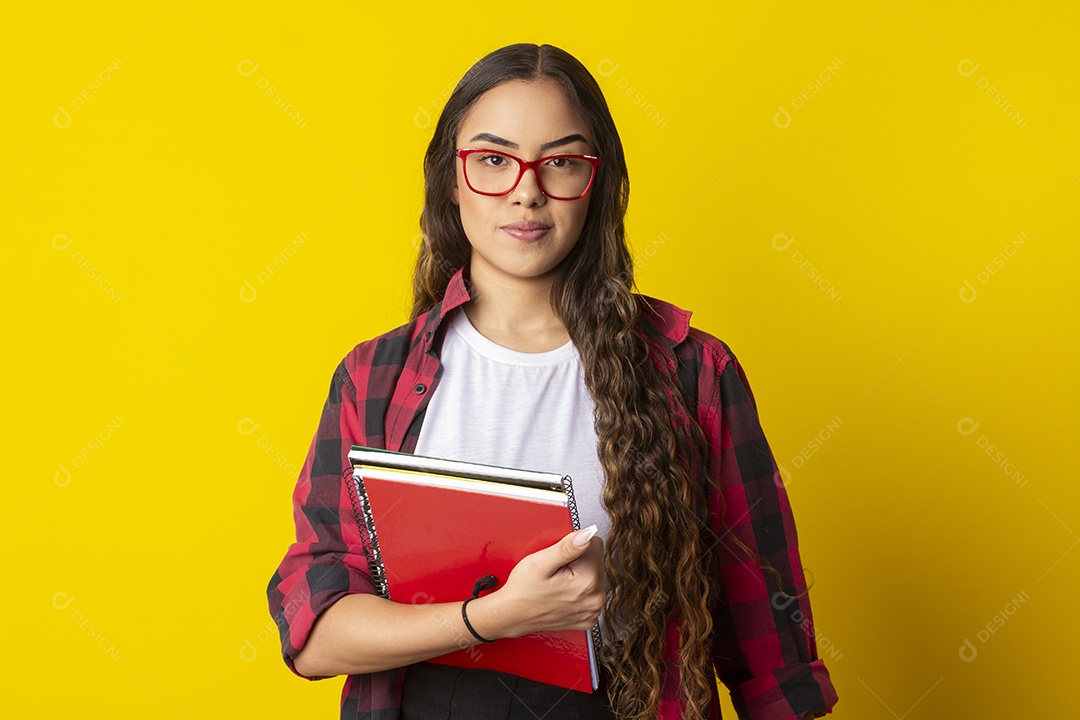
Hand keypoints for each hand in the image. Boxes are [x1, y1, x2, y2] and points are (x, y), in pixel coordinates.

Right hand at [472, 526, 604, 638]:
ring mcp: (593, 610)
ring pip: (595, 575)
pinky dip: (578, 591)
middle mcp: (596, 598)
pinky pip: (591, 592)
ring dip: (579, 575)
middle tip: (556, 572)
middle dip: (578, 561)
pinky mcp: (588, 618)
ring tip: (558, 583)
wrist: (513, 615)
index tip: (560, 560)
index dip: (574, 547)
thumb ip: (567, 547)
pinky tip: (563, 594)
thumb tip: (588, 534)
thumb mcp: (540, 563)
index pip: (595, 544)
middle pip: (596, 560)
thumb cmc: (523, 591)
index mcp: (588, 581)